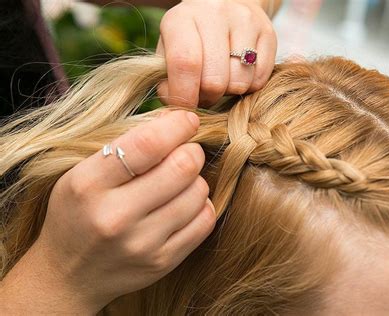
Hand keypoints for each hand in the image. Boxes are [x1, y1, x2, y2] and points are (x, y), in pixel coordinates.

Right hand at [0, 110, 215, 312]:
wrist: (68, 275)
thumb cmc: (78, 212)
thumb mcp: (82, 173)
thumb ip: (125, 145)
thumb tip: (176, 120)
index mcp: (88, 184)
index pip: (148, 144)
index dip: (177, 125)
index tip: (188, 120)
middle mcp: (115, 217)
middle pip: (182, 167)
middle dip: (192, 151)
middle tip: (186, 151)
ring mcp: (141, 244)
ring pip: (198, 193)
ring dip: (196, 179)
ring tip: (180, 181)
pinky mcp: (162, 262)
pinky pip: (205, 221)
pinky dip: (201, 205)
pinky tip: (184, 203)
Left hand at [156, 0, 277, 106]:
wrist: (225, 6)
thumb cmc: (191, 38)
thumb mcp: (169, 51)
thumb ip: (167, 80)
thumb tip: (178, 110)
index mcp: (182, 18)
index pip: (185, 63)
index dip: (185, 95)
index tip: (186, 108)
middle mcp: (215, 13)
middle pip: (214, 80)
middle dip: (208, 98)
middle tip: (204, 93)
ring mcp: (245, 21)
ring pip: (239, 82)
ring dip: (229, 93)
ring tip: (222, 81)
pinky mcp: (268, 33)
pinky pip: (259, 80)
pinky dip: (248, 87)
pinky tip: (238, 74)